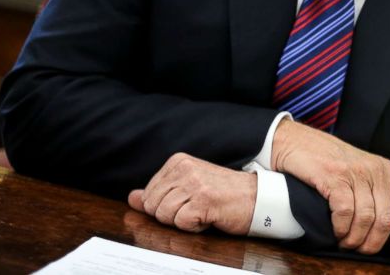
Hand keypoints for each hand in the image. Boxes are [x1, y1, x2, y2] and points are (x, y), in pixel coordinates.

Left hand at [128, 153, 255, 234]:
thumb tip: (132, 197)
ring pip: (164, 215)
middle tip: (196, 206)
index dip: (166, 205)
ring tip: (204, 210)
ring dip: (184, 221)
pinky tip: (210, 216)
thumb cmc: (222, 194)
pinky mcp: (203, 200)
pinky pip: (181, 223)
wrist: (257, 197)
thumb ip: (158, 192)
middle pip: (153, 206)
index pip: (148, 195)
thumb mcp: (188, 187)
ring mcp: (194, 183)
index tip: (189, 199)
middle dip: (172, 215)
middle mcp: (184, 168)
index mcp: (178, 162)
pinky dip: (195, 226)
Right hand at [271, 120, 389, 254]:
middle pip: (386, 218)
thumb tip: (384, 228)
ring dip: (354, 238)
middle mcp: (376, 171)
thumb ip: (377, 192)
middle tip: (360, 249)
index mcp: (388, 171)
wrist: (300, 142)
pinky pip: (345, 211)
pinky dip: (341, 227)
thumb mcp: (364, 171)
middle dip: (374, 242)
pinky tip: (336, 231)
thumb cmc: (332, 162)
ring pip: (366, 218)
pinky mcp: (335, 176)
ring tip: (345, 242)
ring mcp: (356, 173)